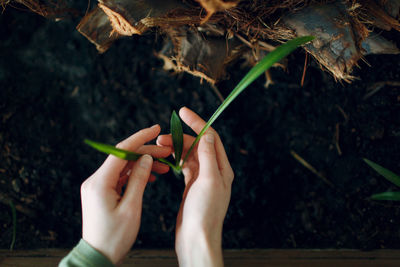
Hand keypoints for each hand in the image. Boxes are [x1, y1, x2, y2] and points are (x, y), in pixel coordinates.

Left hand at [81, 125, 170, 264]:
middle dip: (146, 152)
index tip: (156, 129)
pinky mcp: (101, 192)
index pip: (121, 150)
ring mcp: (97, 186)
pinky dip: (135, 174)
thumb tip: (146, 159)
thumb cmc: (114, 237)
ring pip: (123, 166)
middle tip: (168, 153)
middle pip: (123, 157)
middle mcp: (95, 180)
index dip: (140, 138)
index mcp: (100, 182)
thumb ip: (139, 179)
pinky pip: (120, 177)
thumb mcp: (131, 207)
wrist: (97, 256)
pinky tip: (150, 176)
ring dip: (142, 164)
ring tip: (164, 166)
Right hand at [157, 107, 233, 266]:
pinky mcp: (192, 186)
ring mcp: (202, 179)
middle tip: (160, 137)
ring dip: (175, 149)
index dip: (197, 123)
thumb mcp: (209, 180)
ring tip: (159, 147)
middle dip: (180, 138)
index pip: (211, 137)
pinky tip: (166, 158)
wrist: (196, 238)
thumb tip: (208, 135)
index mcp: (222, 168)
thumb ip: (209, 156)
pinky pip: (184, 167)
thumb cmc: (204, 212)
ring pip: (189, 156)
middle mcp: (214, 171)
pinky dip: (175, 160)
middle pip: (197, 145)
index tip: (182, 111)